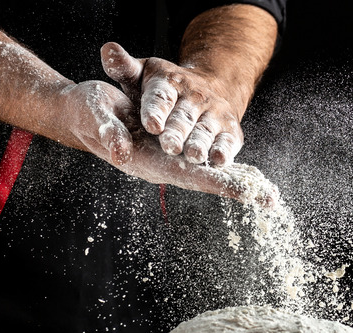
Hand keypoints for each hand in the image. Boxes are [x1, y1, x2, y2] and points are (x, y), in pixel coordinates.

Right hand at [58, 80, 276, 206]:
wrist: (83, 112)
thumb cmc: (88, 112)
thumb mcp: (96, 115)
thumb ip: (108, 132)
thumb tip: (121, 150)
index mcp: (147, 161)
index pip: (189, 175)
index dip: (216, 183)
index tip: (243, 192)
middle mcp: (163, 164)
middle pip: (206, 180)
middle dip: (237, 189)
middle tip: (269, 200)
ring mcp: (169, 159)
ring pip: (209, 174)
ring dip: (238, 184)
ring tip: (269, 195)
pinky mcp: (172, 150)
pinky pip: (204, 163)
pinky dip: (227, 168)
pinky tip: (248, 177)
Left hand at [100, 42, 242, 165]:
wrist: (210, 89)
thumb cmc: (166, 89)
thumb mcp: (144, 74)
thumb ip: (124, 67)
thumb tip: (108, 50)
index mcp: (171, 82)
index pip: (161, 97)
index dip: (156, 111)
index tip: (151, 125)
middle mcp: (195, 97)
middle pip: (184, 118)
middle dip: (177, 132)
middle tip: (170, 147)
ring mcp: (215, 114)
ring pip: (205, 131)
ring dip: (200, 144)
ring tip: (194, 156)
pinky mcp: (230, 130)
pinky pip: (228, 142)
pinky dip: (225, 151)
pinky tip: (219, 161)